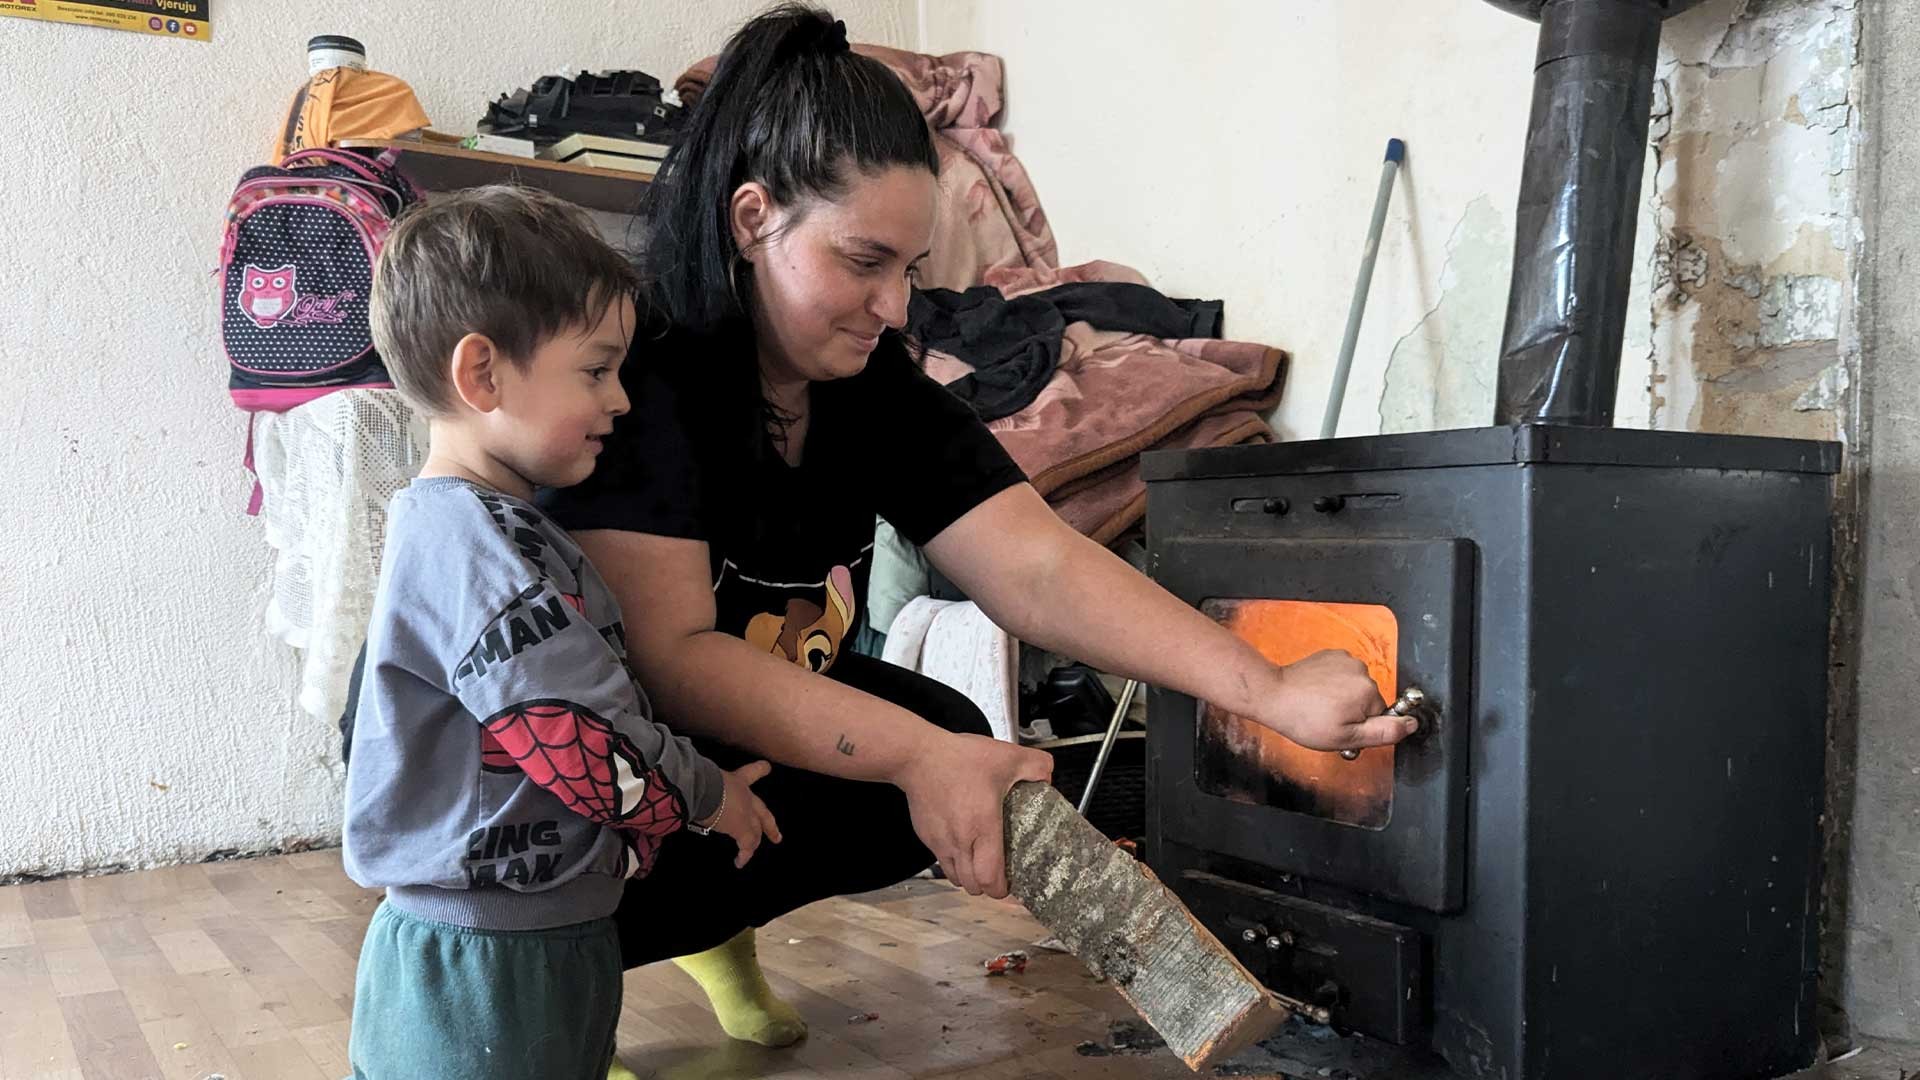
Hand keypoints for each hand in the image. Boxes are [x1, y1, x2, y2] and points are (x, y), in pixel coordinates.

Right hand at [699, 761, 782, 867]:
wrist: (705, 787)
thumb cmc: (702, 778)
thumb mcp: (706, 776)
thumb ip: (703, 782)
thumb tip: (686, 783)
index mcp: (737, 780)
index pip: (751, 773)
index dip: (760, 770)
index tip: (768, 768)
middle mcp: (746, 796)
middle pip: (763, 812)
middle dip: (770, 825)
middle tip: (776, 836)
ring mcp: (748, 814)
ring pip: (757, 831)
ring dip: (755, 842)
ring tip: (752, 851)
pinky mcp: (743, 829)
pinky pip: (747, 846)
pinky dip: (744, 855)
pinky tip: (740, 862)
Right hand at [895, 732, 1052, 898]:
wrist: (917, 756)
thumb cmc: (958, 758)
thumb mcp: (1007, 756)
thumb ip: (1036, 766)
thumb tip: (1047, 778)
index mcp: (982, 827)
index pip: (989, 879)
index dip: (1002, 889)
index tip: (1012, 883)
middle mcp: (959, 841)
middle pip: (973, 887)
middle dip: (987, 886)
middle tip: (999, 873)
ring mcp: (939, 842)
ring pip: (955, 877)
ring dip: (969, 875)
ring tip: (980, 860)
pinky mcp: (926, 836)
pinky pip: (941, 859)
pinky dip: (954, 860)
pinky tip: (962, 841)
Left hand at [1245, 650, 1411, 751]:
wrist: (1273, 695)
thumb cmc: (1305, 720)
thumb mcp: (1347, 738)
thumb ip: (1384, 732)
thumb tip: (1412, 724)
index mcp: (1369, 691)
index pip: (1380, 715)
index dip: (1362, 727)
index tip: (1342, 728)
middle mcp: (1362, 670)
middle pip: (1368, 699)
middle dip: (1353, 712)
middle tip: (1328, 721)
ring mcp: (1345, 659)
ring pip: (1355, 687)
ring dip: (1342, 697)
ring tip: (1319, 706)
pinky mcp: (1331, 655)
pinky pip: (1342, 674)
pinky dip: (1333, 683)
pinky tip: (1316, 692)